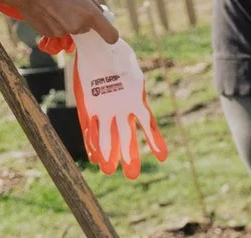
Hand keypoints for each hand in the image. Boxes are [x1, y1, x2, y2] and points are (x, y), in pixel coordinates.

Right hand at [0, 0, 116, 45]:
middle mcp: (78, 26)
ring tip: (56, 7)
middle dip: (83, 20)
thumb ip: (93, 3)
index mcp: (90, 15)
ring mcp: (63, 32)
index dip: (109, 33)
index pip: (111, 36)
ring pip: (72, 30)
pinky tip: (47, 11)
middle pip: (87, 30)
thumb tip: (101, 11)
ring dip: (67, 21)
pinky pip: (58, 31)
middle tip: (72, 7)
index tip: (106, 30)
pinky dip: (54, 23)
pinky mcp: (50, 34)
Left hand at [70, 30, 166, 177]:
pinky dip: (92, 142)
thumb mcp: (122, 57)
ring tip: (107, 170)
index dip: (155, 139)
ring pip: (109, 136)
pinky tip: (93, 156)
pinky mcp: (89, 108)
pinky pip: (91, 127)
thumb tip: (122, 68)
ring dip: (109, 154)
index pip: (147, 123)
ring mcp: (105, 110)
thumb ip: (124, 66)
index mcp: (135, 100)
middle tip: (131, 176)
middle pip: (128, 137)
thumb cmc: (113, 51)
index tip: (161, 157)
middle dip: (129, 156)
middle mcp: (122, 109)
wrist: (95, 47)